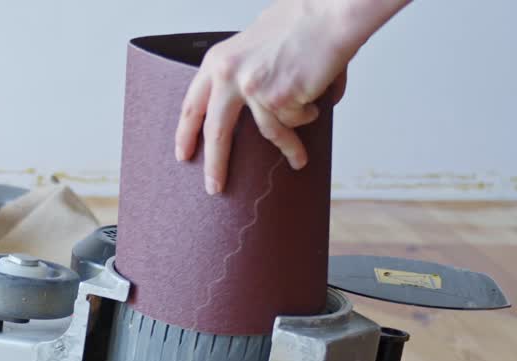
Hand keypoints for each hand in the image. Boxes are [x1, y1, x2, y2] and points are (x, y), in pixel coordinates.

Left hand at [175, 0, 408, 193]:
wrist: (333, 12)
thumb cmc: (304, 21)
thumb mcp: (256, 42)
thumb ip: (247, 70)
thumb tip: (254, 107)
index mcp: (219, 60)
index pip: (193, 105)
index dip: (186, 133)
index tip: (183, 154)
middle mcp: (229, 75)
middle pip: (215, 132)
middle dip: (214, 165)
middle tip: (213, 187)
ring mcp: (253, 88)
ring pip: (269, 132)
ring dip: (289, 149)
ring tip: (299, 159)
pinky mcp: (279, 98)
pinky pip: (295, 122)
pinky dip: (309, 115)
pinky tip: (317, 99)